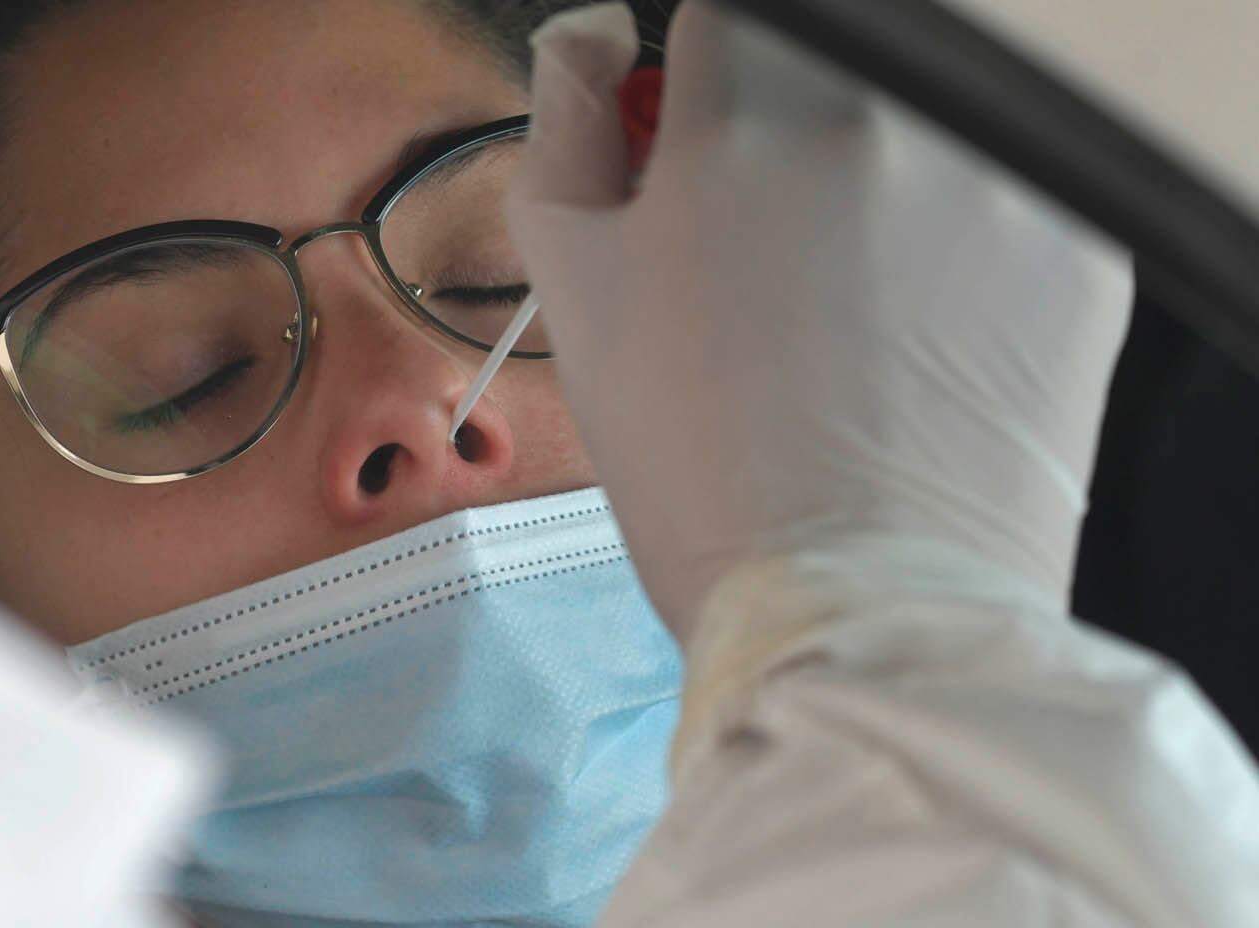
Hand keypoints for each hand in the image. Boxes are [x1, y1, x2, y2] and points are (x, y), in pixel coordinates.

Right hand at [508, 0, 1132, 638]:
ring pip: (921, 138)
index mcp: (749, 113)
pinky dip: (964, 253)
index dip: (706, 100)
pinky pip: (1006, 207)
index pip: (727, 16)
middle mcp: (889, 117)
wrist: (855, 612)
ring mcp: (1002, 180)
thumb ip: (564, 134)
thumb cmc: (699, 472)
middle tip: (770, 264)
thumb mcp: (578, 299)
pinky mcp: (1082, 253)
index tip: (707, 167)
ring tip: (850, 325)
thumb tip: (591, 48)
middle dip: (792, 140)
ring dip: (881, 192)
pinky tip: (921, 349)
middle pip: (830, 70)